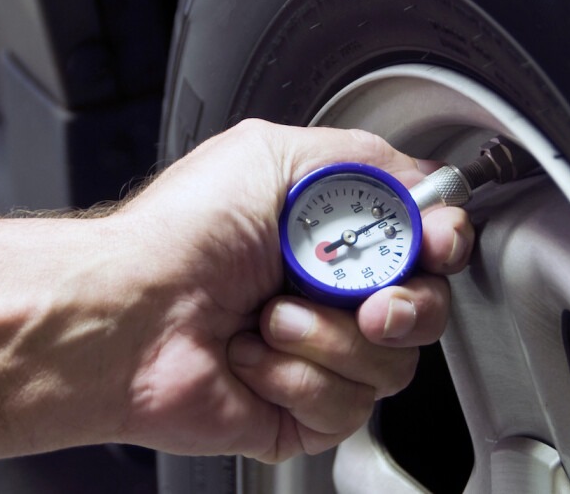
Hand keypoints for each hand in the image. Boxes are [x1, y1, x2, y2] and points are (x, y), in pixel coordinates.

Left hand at [111, 119, 474, 461]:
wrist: (127, 314)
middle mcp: (325, 296)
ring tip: (269, 317)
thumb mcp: (273, 154)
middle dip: (405, 304)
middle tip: (366, 300)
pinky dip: (299, 378)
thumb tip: (423, 185)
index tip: (433, 244)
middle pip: (426, 310)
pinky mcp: (299, 414)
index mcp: (326, 235)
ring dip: (329, 338)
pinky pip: (348, 408)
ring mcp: (314, 357)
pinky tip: (252, 358)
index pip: (424, 245)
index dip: (441, 245)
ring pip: (392, 364)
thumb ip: (365, 160)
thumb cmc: (177, 237)